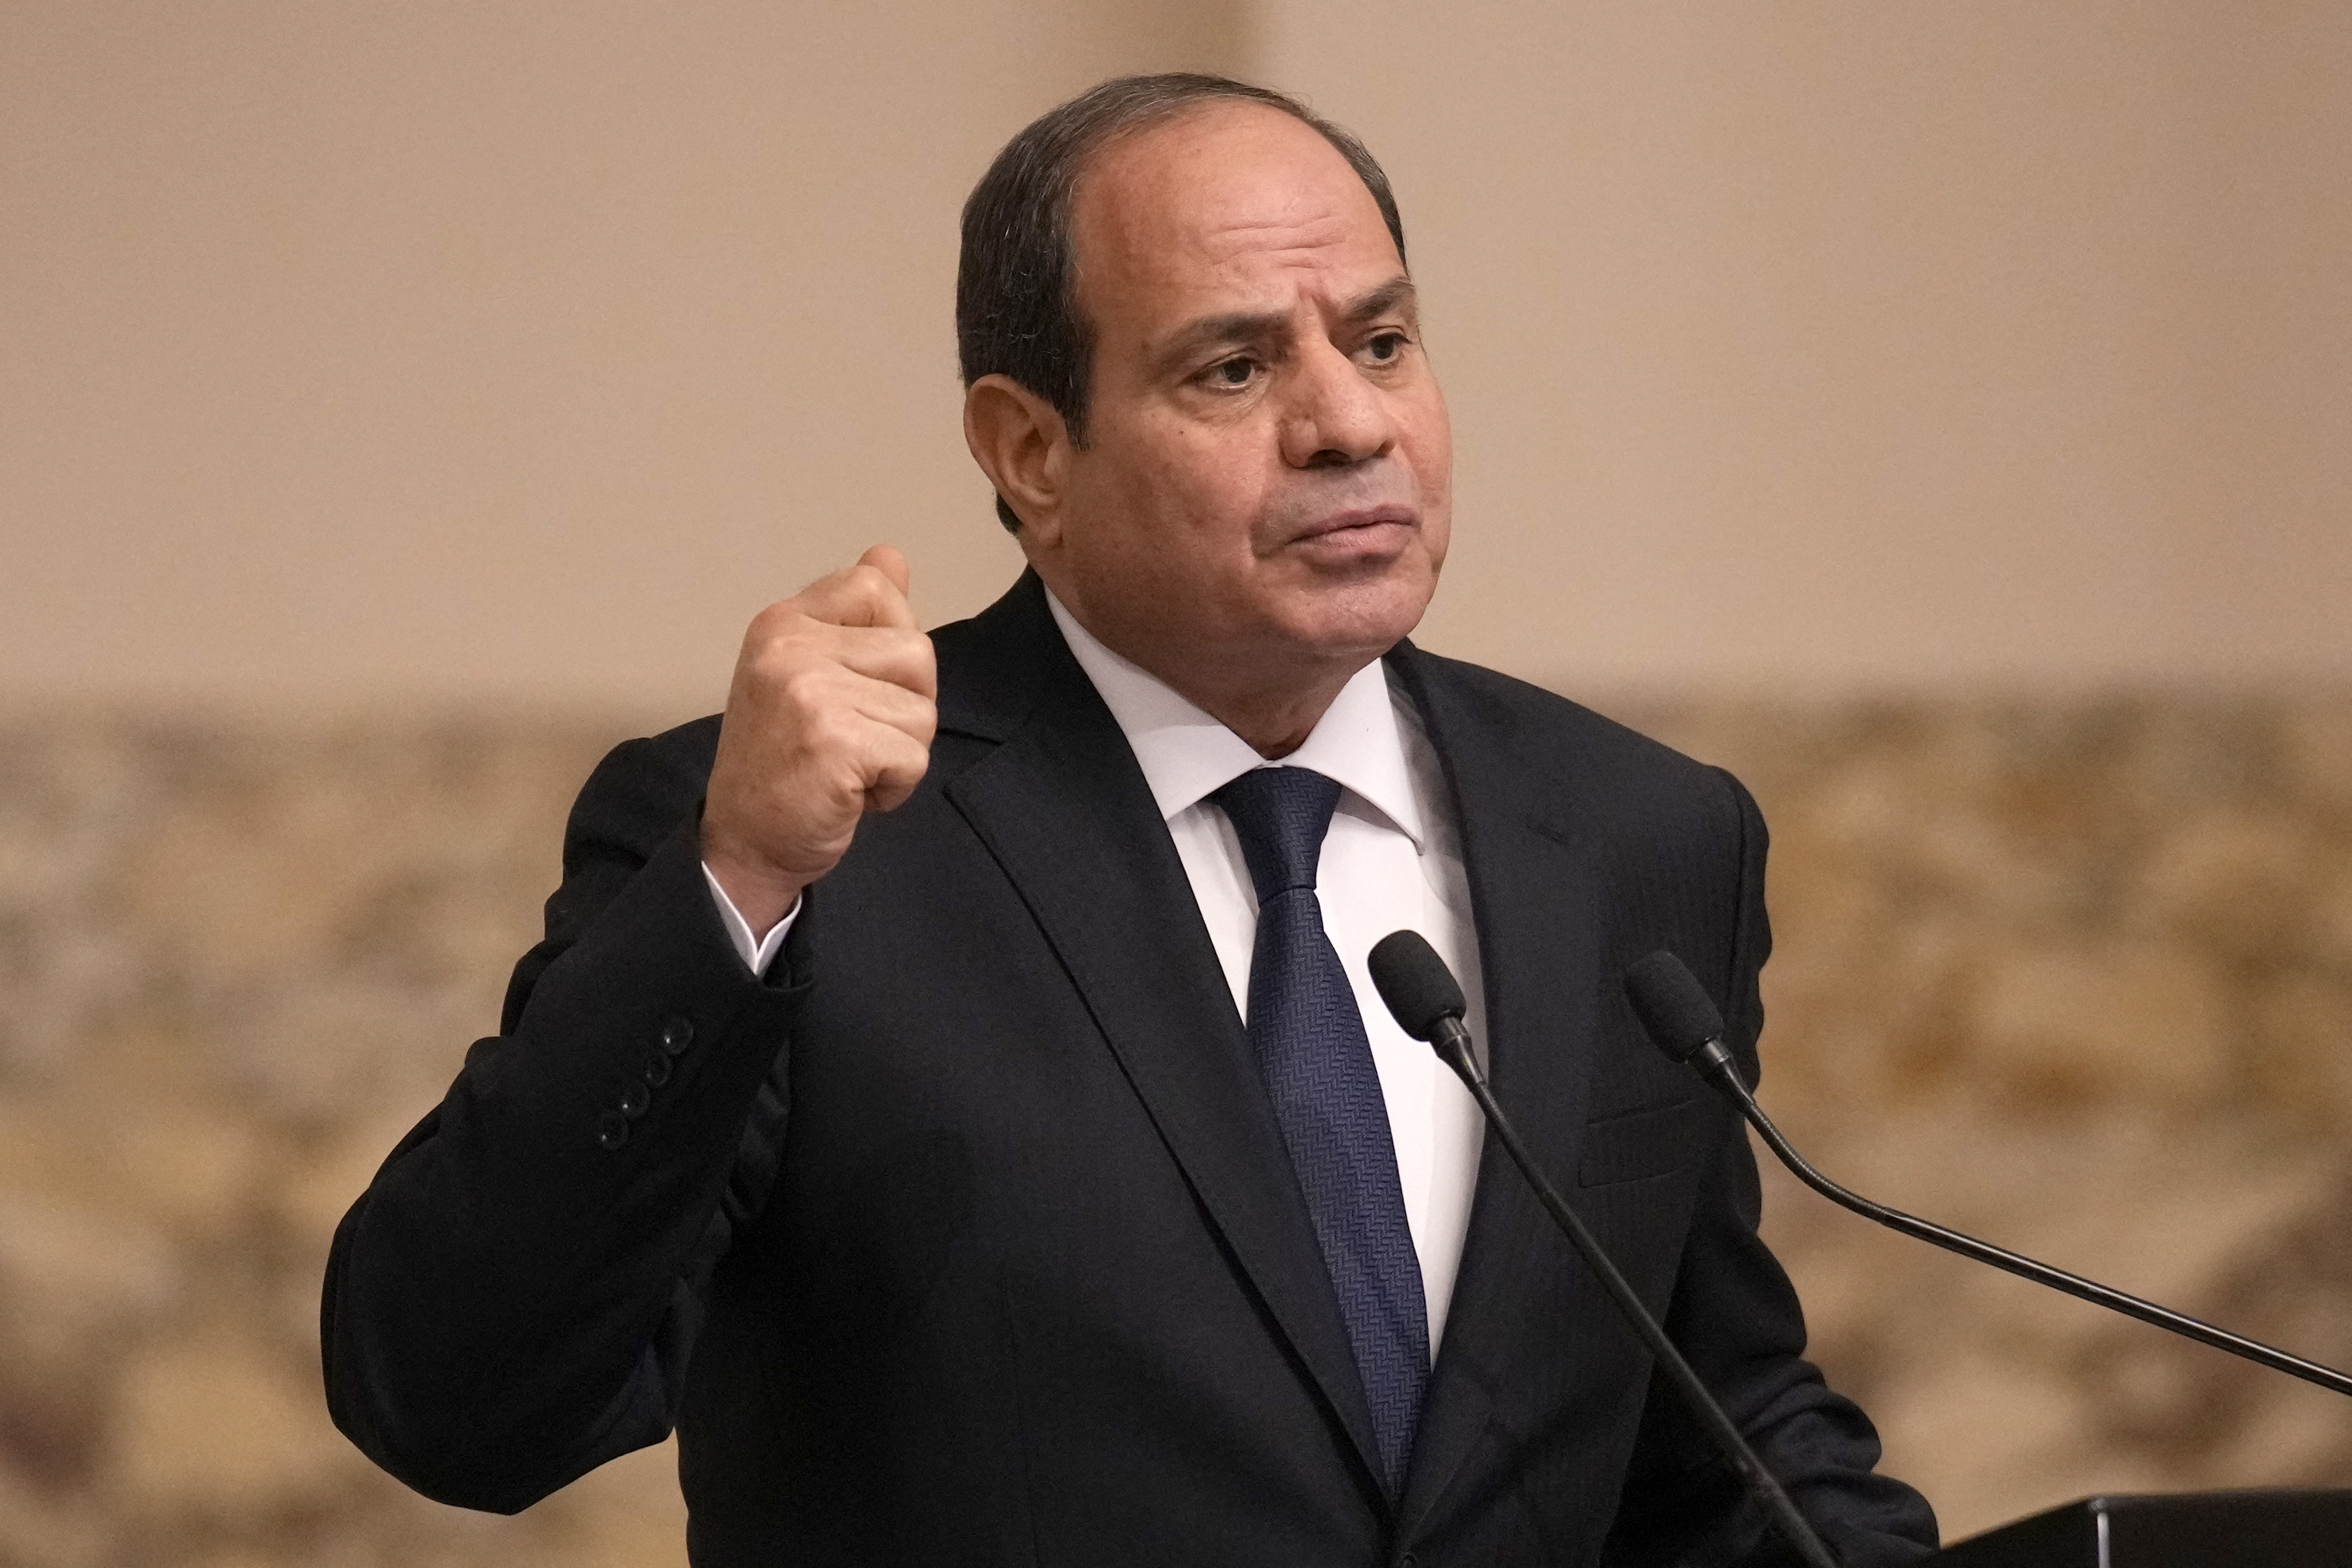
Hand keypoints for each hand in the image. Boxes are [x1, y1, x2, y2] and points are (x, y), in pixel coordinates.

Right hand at [700, 545, 937, 934]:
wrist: (744, 840)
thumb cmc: (784, 761)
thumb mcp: (810, 672)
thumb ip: (854, 616)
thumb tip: (890, 555)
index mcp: (784, 621)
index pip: (875, 585)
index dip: (893, 641)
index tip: (859, 684)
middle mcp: (791, 645)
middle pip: (917, 652)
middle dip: (905, 705)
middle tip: (855, 736)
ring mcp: (809, 691)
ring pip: (922, 709)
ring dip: (900, 749)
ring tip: (851, 764)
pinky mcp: (835, 740)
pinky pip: (914, 755)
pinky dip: (896, 786)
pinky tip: (852, 793)